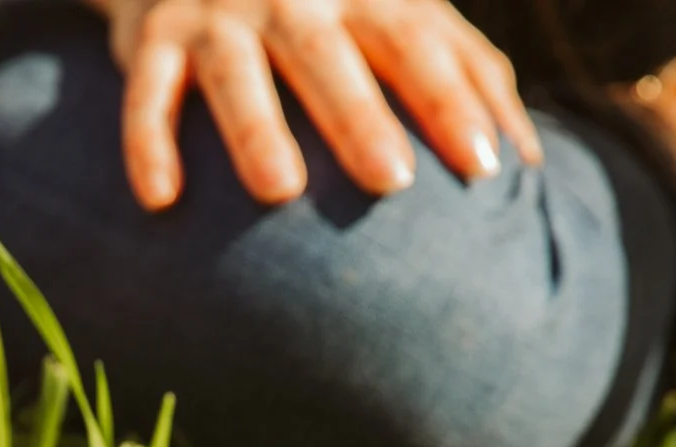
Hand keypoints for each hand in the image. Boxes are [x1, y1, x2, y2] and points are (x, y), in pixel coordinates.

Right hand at [94, 0, 541, 207]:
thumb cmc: (329, 5)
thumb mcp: (397, 14)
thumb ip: (465, 72)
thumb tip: (529, 159)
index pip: (415, 44)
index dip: (450, 101)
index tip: (487, 167)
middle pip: (329, 57)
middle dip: (359, 116)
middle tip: (391, 181)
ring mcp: (217, 14)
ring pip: (236, 73)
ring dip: (256, 129)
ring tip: (279, 191)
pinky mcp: (152, 37)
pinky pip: (146, 93)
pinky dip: (147, 142)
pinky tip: (161, 199)